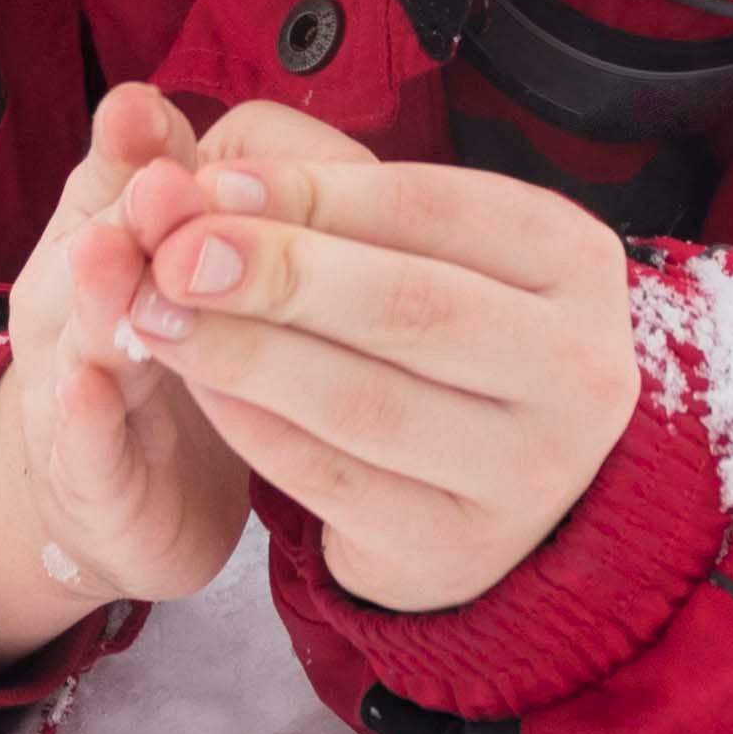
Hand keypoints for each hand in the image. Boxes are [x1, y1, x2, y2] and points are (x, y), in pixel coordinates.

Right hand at [0, 87, 263, 674]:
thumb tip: (260, 121)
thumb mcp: (197, 268)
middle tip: (161, 184)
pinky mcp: (85, 483)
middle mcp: (75, 304)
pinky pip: (81, 450)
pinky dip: (84, 423)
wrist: (123, 504)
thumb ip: (222, 197)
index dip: (138, 148)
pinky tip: (91, 394)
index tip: (146, 113)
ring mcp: (70, 393)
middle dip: (130, 215)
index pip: (116, 177)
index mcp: (105, 236)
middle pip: (100, 246)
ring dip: (100, 301)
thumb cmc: (183, 362)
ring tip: (113, 259)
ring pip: (82, 340)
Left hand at [116, 109, 638, 617]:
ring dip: (242, 353)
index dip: (311, 193)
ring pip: (362, 402)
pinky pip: (331, 481)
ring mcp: (528, 474)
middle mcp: (576, 369)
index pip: (432, 207)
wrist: (500, 478)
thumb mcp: (425, 248)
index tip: (207, 182)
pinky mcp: (455, 550)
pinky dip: (252, 427)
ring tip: (156, 315)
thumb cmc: (450, 330)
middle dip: (275, 274)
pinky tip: (197, 388)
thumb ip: (329, 204)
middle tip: (171, 254)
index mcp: (575, 261)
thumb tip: (210, 186)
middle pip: (405, 306)